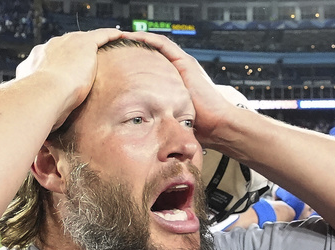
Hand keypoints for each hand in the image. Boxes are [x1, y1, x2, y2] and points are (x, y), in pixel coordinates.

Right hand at [15, 28, 122, 131]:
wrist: (42, 95)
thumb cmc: (37, 108)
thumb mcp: (37, 108)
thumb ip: (42, 113)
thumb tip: (42, 134)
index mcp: (36, 61)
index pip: (50, 59)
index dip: (59, 64)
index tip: (66, 71)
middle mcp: (49, 48)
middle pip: (67, 46)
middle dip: (77, 51)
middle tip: (87, 58)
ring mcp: (66, 43)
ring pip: (85, 38)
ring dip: (95, 41)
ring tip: (107, 43)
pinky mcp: (83, 43)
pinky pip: (101, 36)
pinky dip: (110, 36)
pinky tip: (120, 37)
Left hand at [123, 31, 241, 146]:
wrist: (217, 124)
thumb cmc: (198, 126)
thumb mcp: (172, 118)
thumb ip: (159, 116)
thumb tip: (141, 127)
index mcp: (175, 81)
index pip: (153, 65)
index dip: (137, 61)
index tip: (119, 61)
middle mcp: (179, 70)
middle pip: (154, 53)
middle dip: (136, 48)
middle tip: (117, 46)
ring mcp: (183, 64)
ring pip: (157, 45)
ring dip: (140, 39)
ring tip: (122, 37)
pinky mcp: (185, 62)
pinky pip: (164, 45)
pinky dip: (149, 40)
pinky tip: (135, 37)